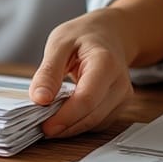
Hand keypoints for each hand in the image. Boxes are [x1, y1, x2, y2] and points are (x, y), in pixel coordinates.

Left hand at [29, 9, 133, 137]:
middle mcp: (119, 83)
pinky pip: (97, 122)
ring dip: (70, 127)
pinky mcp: (119, 105)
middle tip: (39, 127)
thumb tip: (39, 99)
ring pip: (95, 123)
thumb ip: (48, 72)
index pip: (86, 99)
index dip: (65, 116)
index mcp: (106, 63)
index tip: (44, 126)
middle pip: (92, 115)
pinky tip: (62, 118)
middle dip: (64, 126)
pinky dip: (78, 124)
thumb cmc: (82, 36)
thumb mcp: (58, 44)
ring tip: (47, 122)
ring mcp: (122, 96)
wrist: (109, 33)